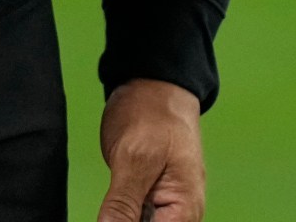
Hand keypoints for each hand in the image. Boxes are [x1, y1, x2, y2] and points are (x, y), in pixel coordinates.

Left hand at [97, 78, 204, 221]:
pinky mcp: (149, 201)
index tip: (111, 214)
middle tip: (113, 197)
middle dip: (121, 219)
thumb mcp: (134, 158)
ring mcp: (165, 209)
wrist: (154, 87)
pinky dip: (119, 216)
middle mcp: (180, 216)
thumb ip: (123, 203)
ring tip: (115, 192)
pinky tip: (112, 203)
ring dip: (119, 217)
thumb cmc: (153, 112)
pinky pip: (134, 219)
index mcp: (184, 211)